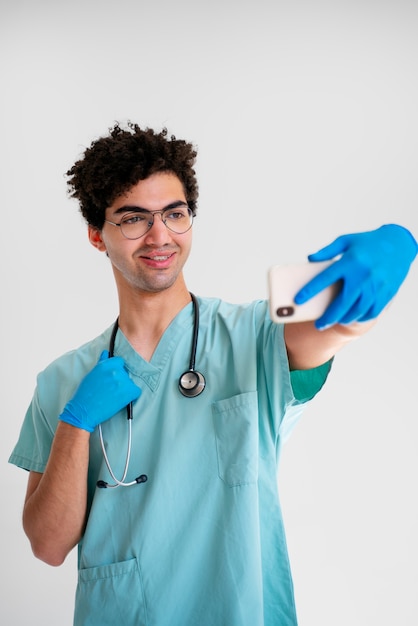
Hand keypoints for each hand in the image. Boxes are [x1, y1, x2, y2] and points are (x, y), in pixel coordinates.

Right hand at [59, 351, 141, 431]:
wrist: (84, 411)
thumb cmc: (85, 394)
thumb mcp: (91, 374)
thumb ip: (101, 363)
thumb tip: (106, 353)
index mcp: (106, 365)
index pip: (120, 362)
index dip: (117, 370)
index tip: (113, 378)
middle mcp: (115, 371)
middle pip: (125, 373)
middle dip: (120, 380)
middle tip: (111, 390)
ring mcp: (123, 381)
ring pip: (130, 383)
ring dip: (125, 389)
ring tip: (114, 396)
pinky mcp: (128, 392)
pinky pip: (136, 391)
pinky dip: (131, 396)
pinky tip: (121, 400)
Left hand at [294, 224, 416, 329]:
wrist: (398, 244)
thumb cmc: (368, 242)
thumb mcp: (346, 240)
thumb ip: (327, 250)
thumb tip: (310, 258)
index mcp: (349, 262)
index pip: (324, 279)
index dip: (310, 291)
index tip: (298, 300)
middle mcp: (362, 276)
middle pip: (341, 303)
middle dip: (328, 317)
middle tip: (318, 325)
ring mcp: (375, 286)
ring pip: (357, 311)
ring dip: (344, 319)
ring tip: (335, 320)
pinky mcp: (386, 292)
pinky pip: (372, 311)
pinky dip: (361, 317)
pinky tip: (353, 318)